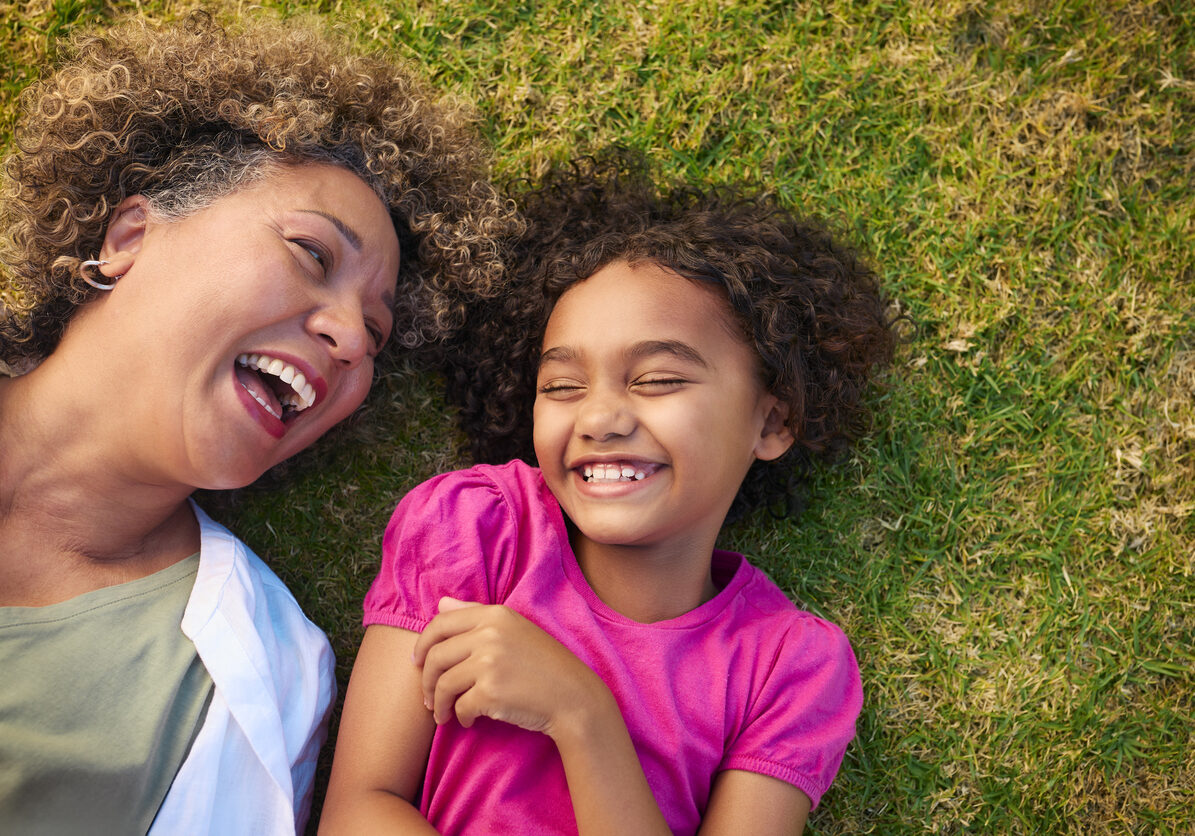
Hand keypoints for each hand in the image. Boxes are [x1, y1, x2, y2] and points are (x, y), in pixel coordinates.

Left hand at [412, 597, 608, 739]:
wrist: (574, 696)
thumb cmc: (544, 664)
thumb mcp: (513, 628)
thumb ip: (475, 614)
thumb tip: (441, 603)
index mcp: (494, 614)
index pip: (440, 624)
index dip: (422, 645)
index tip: (418, 662)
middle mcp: (489, 634)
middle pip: (435, 656)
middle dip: (426, 681)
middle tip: (429, 698)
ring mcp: (490, 662)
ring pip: (443, 684)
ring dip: (438, 705)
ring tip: (443, 715)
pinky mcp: (491, 692)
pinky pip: (460, 707)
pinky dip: (460, 717)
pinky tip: (470, 721)